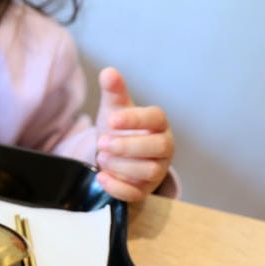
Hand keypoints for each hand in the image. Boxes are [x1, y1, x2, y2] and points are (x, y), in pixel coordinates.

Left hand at [93, 67, 173, 201]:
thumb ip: (113, 91)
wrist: (115, 154)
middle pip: (157, 147)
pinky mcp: (144, 190)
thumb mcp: (114, 108)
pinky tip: (100, 177)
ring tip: (101, 156)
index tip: (112, 119)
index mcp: (158, 124)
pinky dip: (117, 187)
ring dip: (121, 165)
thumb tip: (109, 72)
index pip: (157, 118)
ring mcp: (157, 170)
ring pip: (149, 172)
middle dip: (127, 146)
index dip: (135, 119)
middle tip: (102, 142)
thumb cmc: (120, 128)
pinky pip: (136, 193)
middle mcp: (164, 147)